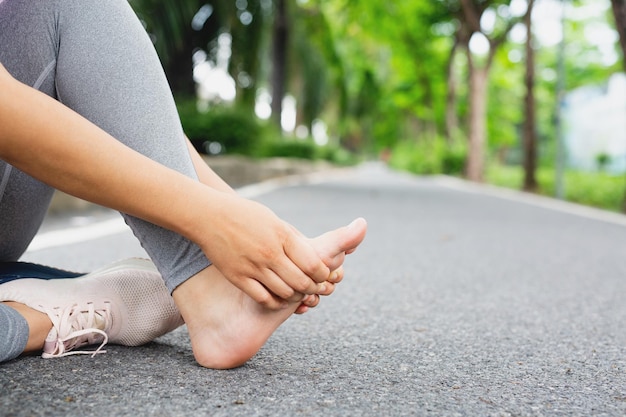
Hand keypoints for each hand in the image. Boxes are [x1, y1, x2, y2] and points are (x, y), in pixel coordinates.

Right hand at [198, 194, 330, 309]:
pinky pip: (263, 298)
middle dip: (313, 288)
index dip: (322, 274)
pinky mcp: (238, 278)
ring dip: (295, 296)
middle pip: (302, 282)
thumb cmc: (244, 215)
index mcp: (282, 236)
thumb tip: (312, 255)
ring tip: (297, 292)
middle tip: (314, 288)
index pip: (313, 264)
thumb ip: (292, 239)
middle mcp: (270, 253)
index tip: (322, 275)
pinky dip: (276, 302)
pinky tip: (279, 299)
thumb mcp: (274, 220)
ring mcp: (253, 267)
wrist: (209, 217)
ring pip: (285, 293)